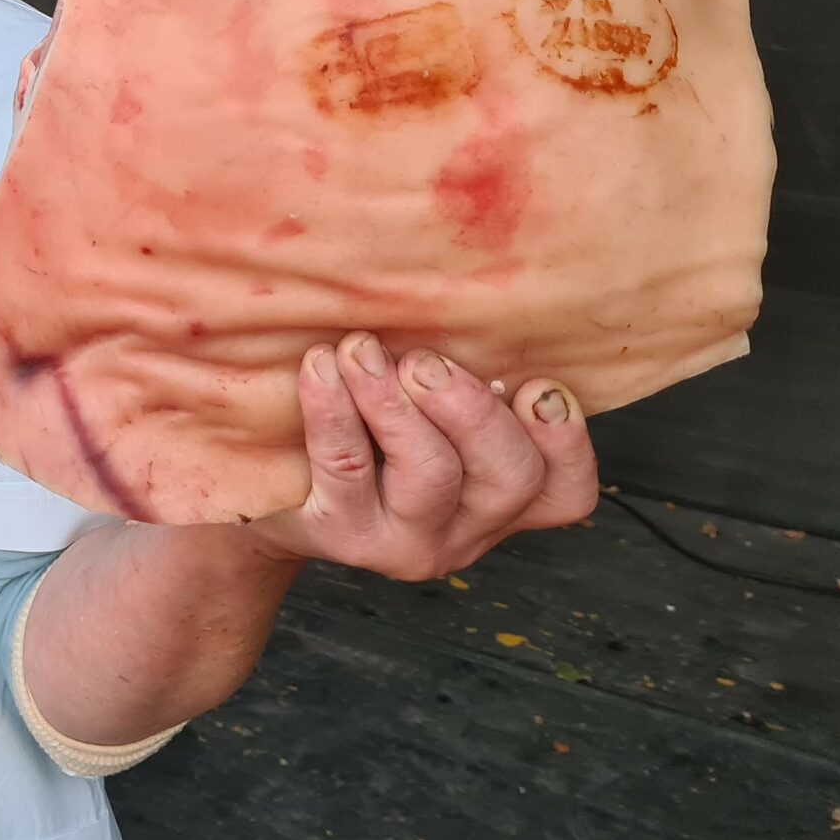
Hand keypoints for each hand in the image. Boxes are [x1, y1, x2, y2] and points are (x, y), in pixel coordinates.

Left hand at [245, 331, 598, 579]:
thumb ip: (464, 379)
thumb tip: (463, 298)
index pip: (566, 488)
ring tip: (361, 352)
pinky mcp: (344, 534)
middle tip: (424, 361)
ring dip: (398, 404)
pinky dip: (334, 409)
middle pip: (511, 476)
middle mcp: (469, 529)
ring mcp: (407, 540)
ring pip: (432, 474)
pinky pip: (346, 466)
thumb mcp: (428, 413)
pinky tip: (320, 366)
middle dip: (473, 408)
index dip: (564, 437)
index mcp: (507, 499)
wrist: (273, 497)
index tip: (535, 380)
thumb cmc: (367, 433)